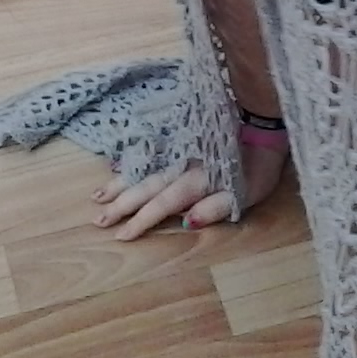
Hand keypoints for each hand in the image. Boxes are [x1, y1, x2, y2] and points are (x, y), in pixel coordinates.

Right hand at [91, 139, 289, 239]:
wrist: (259, 121)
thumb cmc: (256, 165)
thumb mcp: (246, 193)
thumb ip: (215, 207)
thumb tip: (186, 222)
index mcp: (194, 183)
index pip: (161, 205)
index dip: (140, 221)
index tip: (120, 236)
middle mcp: (179, 167)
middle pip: (144, 188)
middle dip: (120, 205)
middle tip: (98, 220)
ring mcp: (176, 152)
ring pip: (141, 169)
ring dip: (118, 183)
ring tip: (97, 196)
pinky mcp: (178, 139)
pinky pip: (148, 151)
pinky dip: (130, 159)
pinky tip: (115, 165)